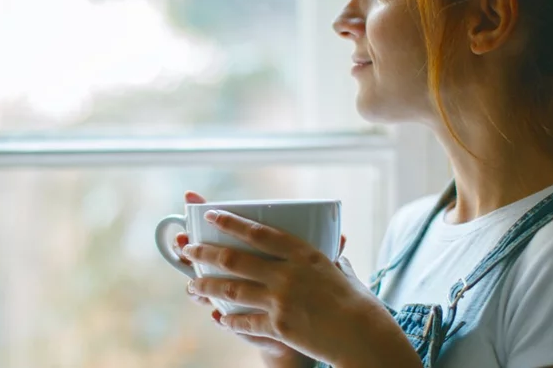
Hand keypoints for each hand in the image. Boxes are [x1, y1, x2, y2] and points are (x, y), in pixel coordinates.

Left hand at [182, 209, 403, 365]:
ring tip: (191, 285)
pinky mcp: (279, 326)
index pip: (258, 232)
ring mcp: (281, 300)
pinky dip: (230, 320)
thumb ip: (332, 258)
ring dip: (207, 286)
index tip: (210, 216)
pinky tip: (220, 318)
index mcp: (303, 254)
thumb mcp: (343, 272)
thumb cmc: (358, 303)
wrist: (364, 336)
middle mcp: (288, 273)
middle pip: (235, 259)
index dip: (230, 223)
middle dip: (206, 253)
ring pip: (232, 290)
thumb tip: (336, 246)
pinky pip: (245, 321)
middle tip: (188, 249)